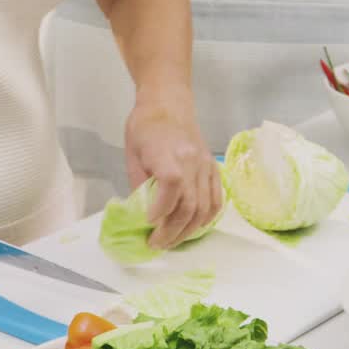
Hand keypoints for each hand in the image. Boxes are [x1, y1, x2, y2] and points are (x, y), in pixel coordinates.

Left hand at [124, 98, 222, 249]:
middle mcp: (192, 161)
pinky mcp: (213, 169)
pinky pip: (216, 200)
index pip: (171, 183)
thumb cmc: (145, 127)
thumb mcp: (132, 155)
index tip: (148, 221)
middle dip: (172, 231)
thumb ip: (139, 186)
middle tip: (156, 244)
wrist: (168, 104)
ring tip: (172, 241)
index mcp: (168, 153)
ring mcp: (206, 166)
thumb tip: (142, 216)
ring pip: (204, 208)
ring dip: (188, 231)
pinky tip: (193, 228)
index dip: (162, 207)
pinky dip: (206, 219)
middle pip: (189, 204)